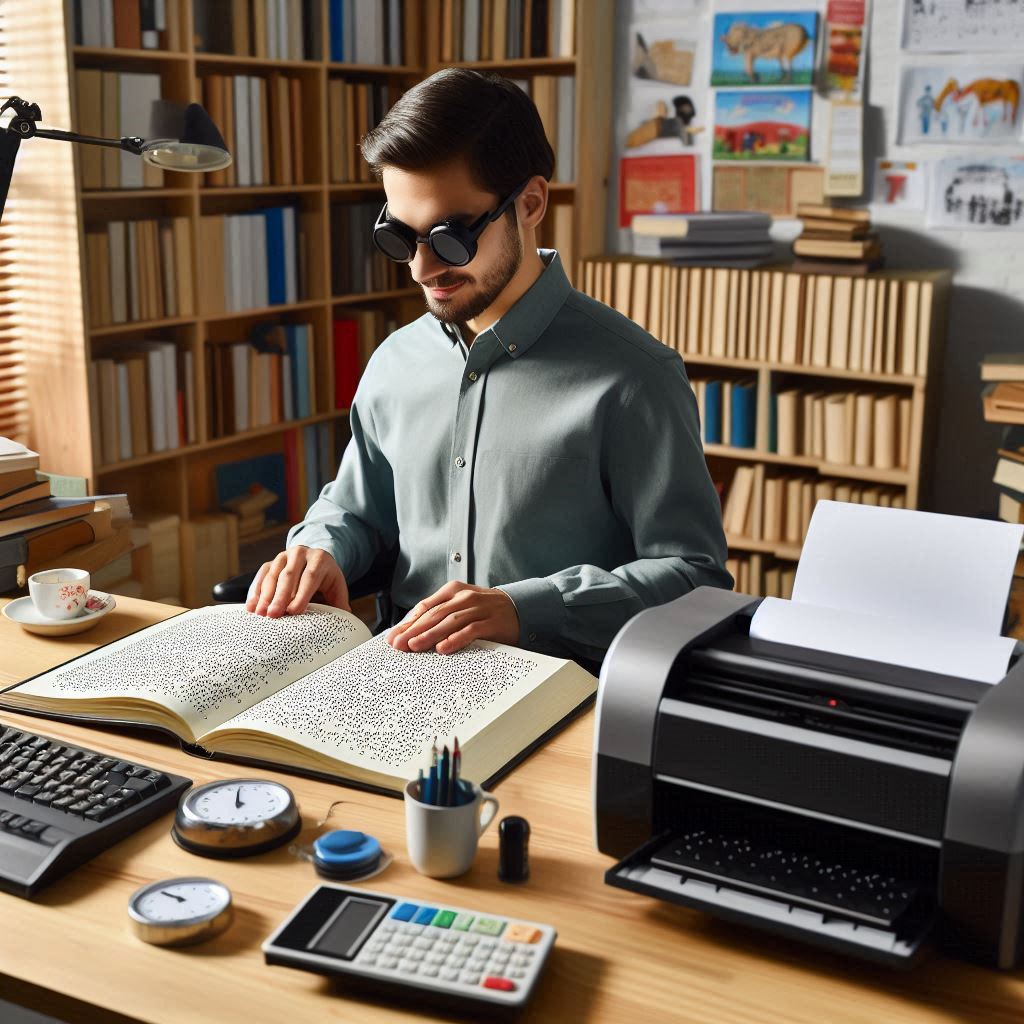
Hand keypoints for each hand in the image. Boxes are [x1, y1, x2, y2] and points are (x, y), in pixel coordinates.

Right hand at [246, 546, 350, 616]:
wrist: (315, 560)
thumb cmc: (326, 579)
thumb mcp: (336, 586)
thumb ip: (340, 602)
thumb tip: (345, 618)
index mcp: (320, 559)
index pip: (310, 576)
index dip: (301, 594)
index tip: (293, 611)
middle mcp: (300, 553)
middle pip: (288, 575)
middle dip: (280, 596)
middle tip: (273, 615)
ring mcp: (283, 556)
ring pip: (272, 575)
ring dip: (265, 595)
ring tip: (260, 614)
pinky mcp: (271, 562)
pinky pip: (261, 576)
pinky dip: (256, 591)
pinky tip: (251, 607)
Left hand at [386, 583, 519, 654]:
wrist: (520, 608)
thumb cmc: (484, 611)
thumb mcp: (461, 607)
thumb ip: (439, 615)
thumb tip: (411, 633)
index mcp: (453, 590)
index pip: (426, 607)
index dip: (408, 622)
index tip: (393, 636)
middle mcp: (465, 597)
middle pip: (434, 614)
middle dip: (413, 630)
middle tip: (398, 644)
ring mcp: (479, 609)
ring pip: (450, 621)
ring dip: (430, 634)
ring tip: (414, 646)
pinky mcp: (492, 622)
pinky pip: (471, 630)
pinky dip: (456, 639)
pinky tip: (443, 648)